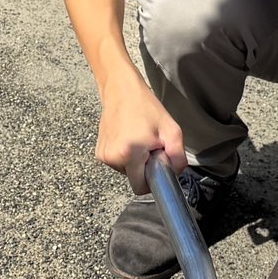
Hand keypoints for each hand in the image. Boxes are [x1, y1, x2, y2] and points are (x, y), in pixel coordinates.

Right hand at [95, 78, 183, 193]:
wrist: (121, 90)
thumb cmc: (146, 107)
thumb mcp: (171, 130)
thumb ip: (178, 156)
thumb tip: (176, 173)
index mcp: (129, 154)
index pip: (140, 188)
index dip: (153, 180)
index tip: (157, 164)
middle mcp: (112, 157)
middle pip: (134, 179)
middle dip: (145, 168)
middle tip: (150, 146)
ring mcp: (103, 155)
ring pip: (126, 171)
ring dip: (135, 161)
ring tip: (139, 139)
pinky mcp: (99, 152)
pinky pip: (118, 163)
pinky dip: (125, 155)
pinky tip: (128, 138)